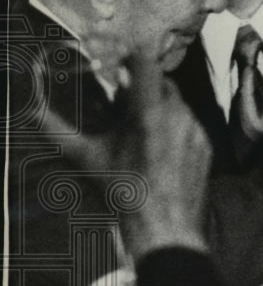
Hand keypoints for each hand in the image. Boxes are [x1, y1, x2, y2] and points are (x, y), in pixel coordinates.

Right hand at [39, 37, 210, 261]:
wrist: (165, 227)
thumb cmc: (124, 193)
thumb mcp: (88, 158)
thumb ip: (59, 130)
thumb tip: (33, 113)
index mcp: (149, 111)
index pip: (146, 62)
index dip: (132, 57)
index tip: (119, 64)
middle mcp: (178, 114)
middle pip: (163, 83)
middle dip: (144, 86)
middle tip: (125, 101)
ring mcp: (196, 129)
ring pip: (178, 104)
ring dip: (160, 108)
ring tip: (141, 130)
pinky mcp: (206, 145)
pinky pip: (190, 126)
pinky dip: (176, 129)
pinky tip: (161, 149)